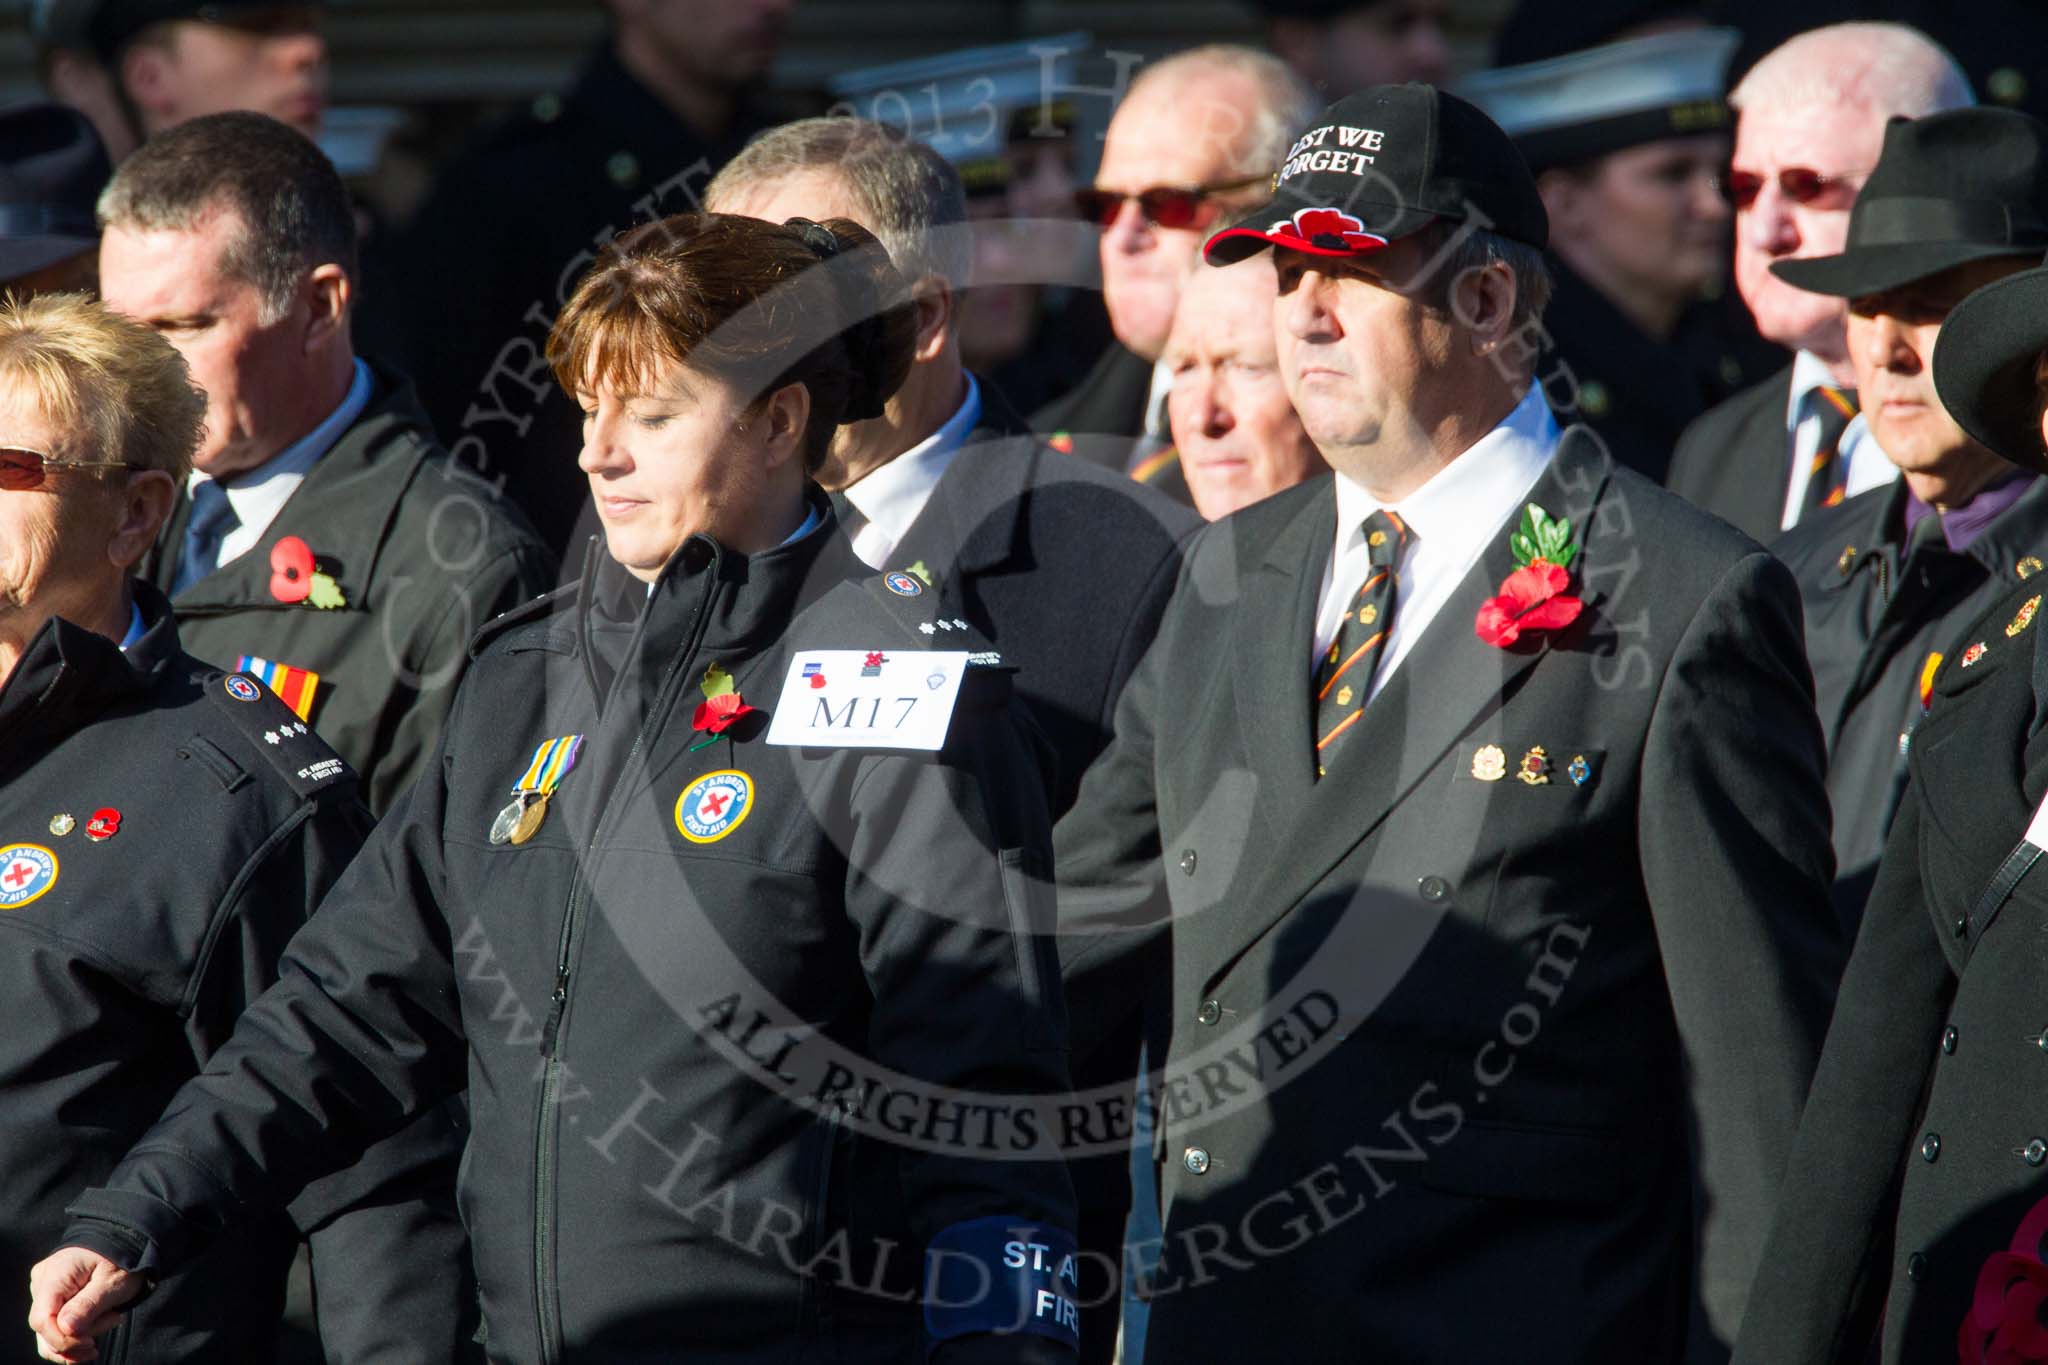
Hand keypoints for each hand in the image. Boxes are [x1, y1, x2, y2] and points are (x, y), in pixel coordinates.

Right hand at [26, 1248, 143, 1362]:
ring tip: (111, 1319)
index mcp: (55, 1274)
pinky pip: (53, 1328)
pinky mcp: (51, 1300)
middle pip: (46, 1329)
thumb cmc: (120, 1259)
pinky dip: (73, 1337)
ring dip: (79, 1338)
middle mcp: (41, 1283)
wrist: (122, 1242)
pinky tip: (94, 1333)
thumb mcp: (113, 1281)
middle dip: (79, 1337)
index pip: (42, 1319)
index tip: (91, 1343)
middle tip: (114, 1320)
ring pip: (48, 1333)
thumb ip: (89, 1304)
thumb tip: (66, 1329)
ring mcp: (43, 1292)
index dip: (63, 1339)